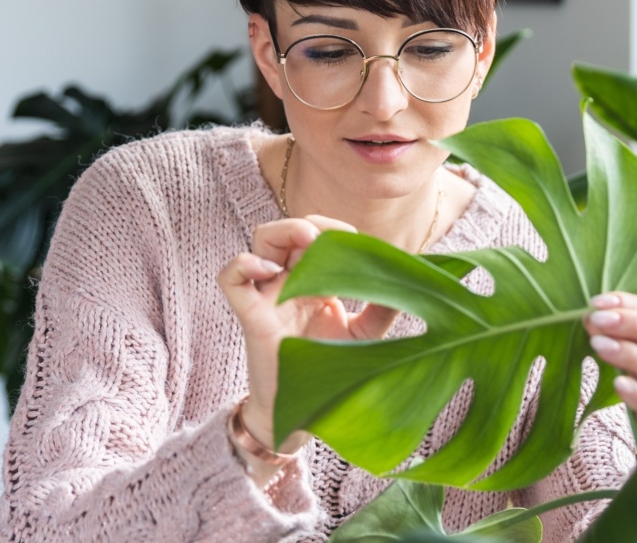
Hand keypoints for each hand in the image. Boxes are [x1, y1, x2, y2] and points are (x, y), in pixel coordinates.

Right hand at [218, 215, 400, 449]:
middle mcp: (290, 283)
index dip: (333, 229)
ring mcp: (268, 296)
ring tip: (307, 242)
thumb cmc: (330, 371)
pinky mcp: (251, 315)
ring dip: (283, 232)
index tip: (356, 241)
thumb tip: (407, 277)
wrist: (304, 412)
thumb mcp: (365, 335)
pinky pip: (230, 278)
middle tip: (329, 238)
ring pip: (260, 242)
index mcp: (315, 282)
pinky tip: (270, 270)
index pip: (316, 236)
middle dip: (308, 224)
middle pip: (288, 231)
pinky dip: (244, 264)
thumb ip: (383, 308)